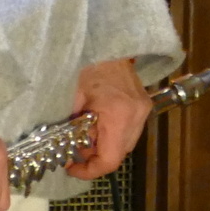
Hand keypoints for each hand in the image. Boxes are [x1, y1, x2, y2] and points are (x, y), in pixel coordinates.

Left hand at [67, 59, 152, 180]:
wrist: (108, 40)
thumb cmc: (86, 64)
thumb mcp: (71, 98)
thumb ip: (69, 128)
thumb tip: (65, 151)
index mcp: (119, 114)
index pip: (110, 160)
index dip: (89, 170)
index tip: (71, 166)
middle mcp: (137, 115)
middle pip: (119, 154)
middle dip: (95, 157)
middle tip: (75, 148)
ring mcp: (144, 109)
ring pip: (125, 144)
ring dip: (104, 146)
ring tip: (85, 134)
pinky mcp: (144, 104)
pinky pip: (129, 131)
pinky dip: (113, 134)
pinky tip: (98, 122)